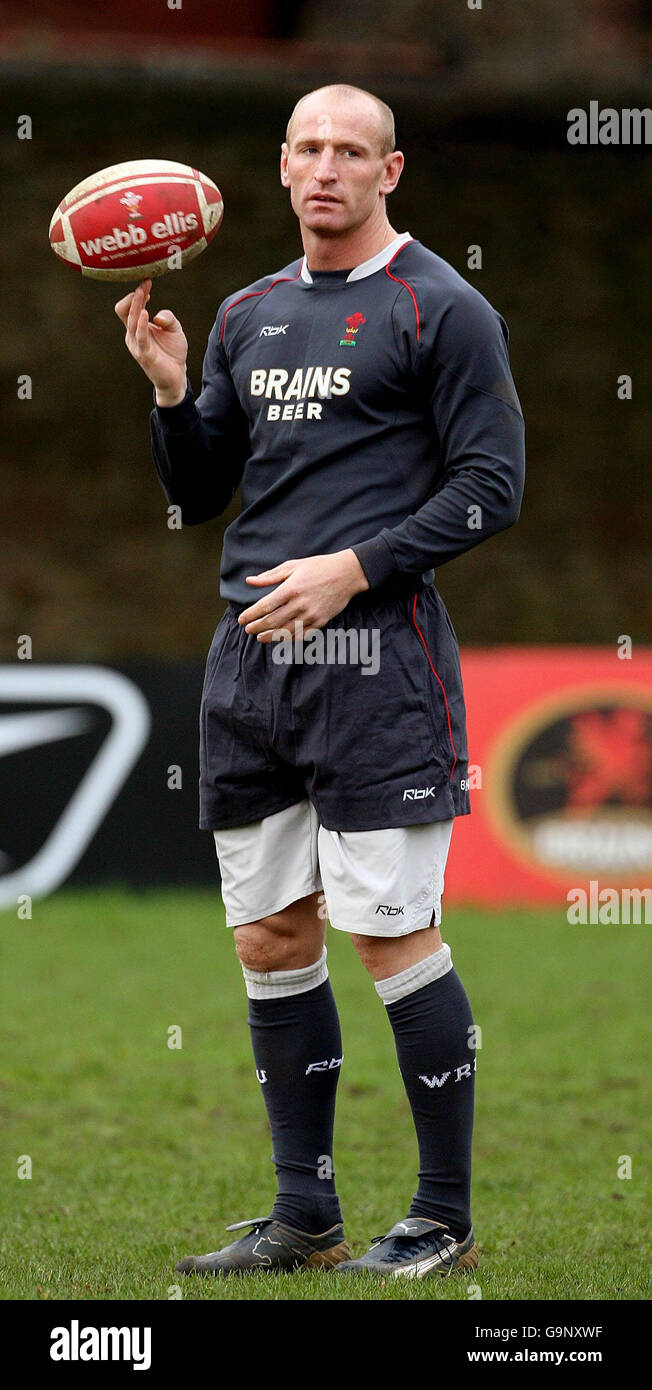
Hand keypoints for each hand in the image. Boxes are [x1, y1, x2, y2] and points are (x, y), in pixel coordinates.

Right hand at [114, 279, 187, 404]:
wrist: (176, 376)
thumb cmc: (172, 352)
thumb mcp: (174, 329)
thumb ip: (168, 318)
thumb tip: (158, 315)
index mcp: (137, 328)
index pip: (129, 307)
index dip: (136, 294)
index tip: (147, 284)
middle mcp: (133, 335)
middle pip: (125, 311)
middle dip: (134, 296)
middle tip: (144, 285)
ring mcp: (137, 345)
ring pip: (131, 321)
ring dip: (136, 306)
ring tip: (142, 294)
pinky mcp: (145, 354)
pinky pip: (140, 337)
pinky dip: (142, 324)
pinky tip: (146, 313)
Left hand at [238, 550, 369, 639]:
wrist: (347, 574)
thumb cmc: (318, 567)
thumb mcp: (292, 566)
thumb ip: (270, 576)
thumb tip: (250, 581)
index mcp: (290, 588)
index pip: (264, 606)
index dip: (250, 615)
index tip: (242, 620)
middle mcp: (300, 604)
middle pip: (272, 621)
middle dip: (257, 627)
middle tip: (248, 630)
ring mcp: (311, 614)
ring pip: (285, 631)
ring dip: (270, 636)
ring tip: (260, 637)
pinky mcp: (321, 621)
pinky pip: (301, 635)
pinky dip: (288, 639)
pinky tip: (280, 638)